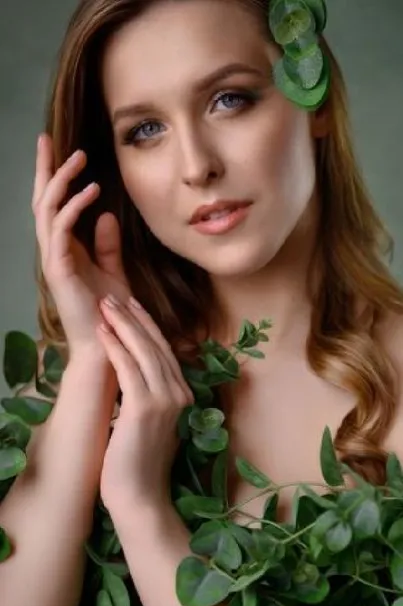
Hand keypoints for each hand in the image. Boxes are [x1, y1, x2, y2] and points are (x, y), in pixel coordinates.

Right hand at [32, 133, 131, 359]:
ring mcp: (53, 259)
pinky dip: (74, 207)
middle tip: (48, 139)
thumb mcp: (113, 271)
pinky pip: (61, 230)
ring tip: (78, 158)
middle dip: (44, 169)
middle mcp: (54, 251)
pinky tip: (91, 190)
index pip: (53, 205)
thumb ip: (108, 245)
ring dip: (61, 181)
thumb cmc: (109, 313)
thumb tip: (106, 214)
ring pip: (47, 210)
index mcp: (64, 249)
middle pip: (41, 201)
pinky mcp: (59, 269)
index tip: (55, 147)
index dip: (51, 176)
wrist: (107, 345)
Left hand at [96, 294, 194, 513]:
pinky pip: (128, 368)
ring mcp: (165, 400)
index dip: (146, 326)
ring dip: (123, 325)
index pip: (164, 351)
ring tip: (104, 305)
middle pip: (157, 345)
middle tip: (113, 296)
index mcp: (183, 396)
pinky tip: (101, 332)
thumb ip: (148, 399)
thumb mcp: (150, 425)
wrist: (141, 498)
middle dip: (134, 317)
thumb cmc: (138, 466)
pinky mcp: (145, 408)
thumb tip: (132, 378)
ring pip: (144, 351)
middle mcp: (180, 394)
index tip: (130, 306)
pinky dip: (114, 347)